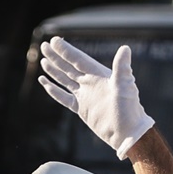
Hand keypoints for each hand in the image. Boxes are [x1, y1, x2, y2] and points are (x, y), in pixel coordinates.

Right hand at [37, 37, 154, 158]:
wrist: (127, 133)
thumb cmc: (129, 109)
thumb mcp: (125, 86)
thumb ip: (122, 67)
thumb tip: (125, 48)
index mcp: (99, 75)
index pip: (78, 59)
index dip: (66, 50)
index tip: (54, 40)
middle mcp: (90, 83)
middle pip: (69, 67)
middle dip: (56, 57)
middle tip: (44, 46)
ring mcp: (85, 95)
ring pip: (65, 80)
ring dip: (54, 71)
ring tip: (43, 61)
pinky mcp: (81, 108)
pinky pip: (64, 97)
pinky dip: (54, 90)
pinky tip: (45, 83)